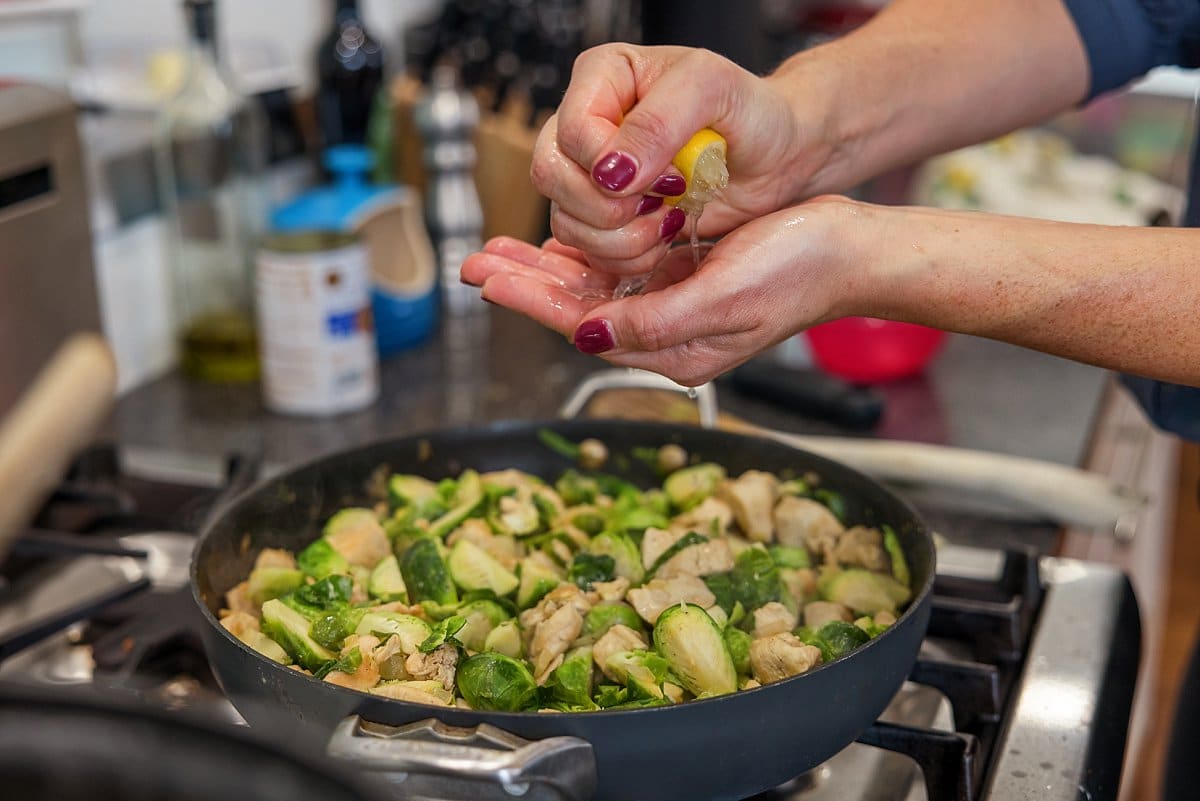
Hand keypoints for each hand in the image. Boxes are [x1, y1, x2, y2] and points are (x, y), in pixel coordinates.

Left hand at [461, 197, 868, 385]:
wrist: (850, 250)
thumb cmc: (800, 271)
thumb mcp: (724, 298)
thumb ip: (654, 322)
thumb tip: (590, 334)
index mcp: (675, 350)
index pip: (586, 326)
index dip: (534, 301)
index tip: (491, 280)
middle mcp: (667, 333)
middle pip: (580, 310)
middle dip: (526, 285)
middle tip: (475, 262)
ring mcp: (673, 306)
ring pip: (593, 289)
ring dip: (547, 268)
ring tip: (500, 252)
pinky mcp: (683, 279)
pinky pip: (619, 272)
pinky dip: (585, 255)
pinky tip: (556, 243)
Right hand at [531, 43, 828, 277]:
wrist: (778, 157)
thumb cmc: (752, 111)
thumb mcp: (713, 91)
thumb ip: (659, 122)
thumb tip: (610, 171)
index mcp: (602, 77)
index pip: (571, 132)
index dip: (609, 165)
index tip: (666, 175)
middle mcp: (586, 123)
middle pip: (552, 177)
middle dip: (608, 207)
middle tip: (662, 204)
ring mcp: (591, 173)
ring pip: (565, 219)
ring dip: (619, 237)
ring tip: (670, 220)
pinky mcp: (604, 215)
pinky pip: (586, 247)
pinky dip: (625, 256)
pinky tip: (663, 237)